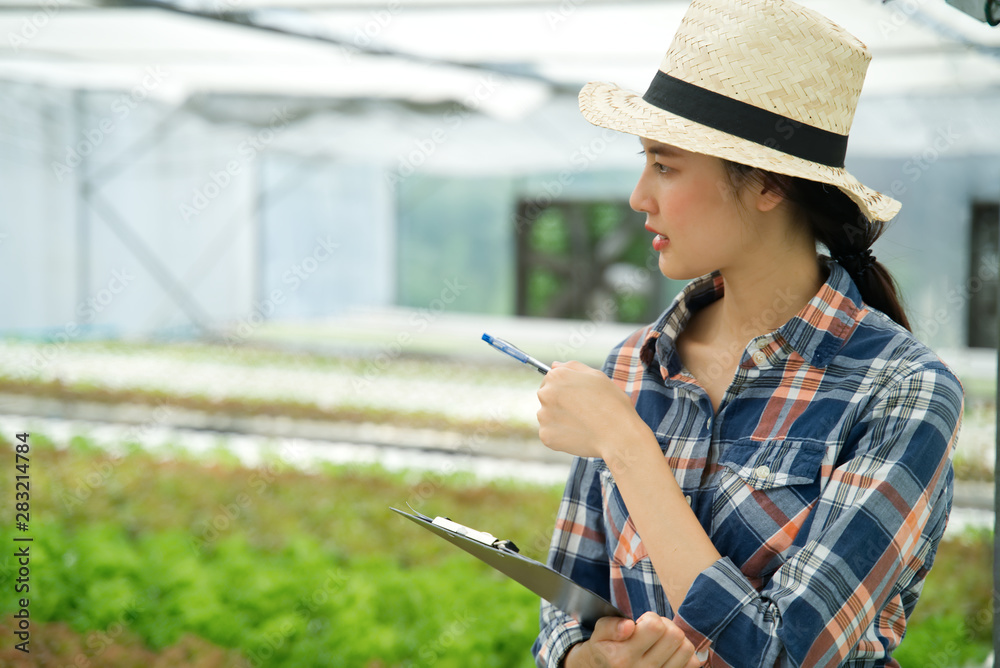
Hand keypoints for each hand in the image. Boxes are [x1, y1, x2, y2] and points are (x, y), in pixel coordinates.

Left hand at [536, 361, 645, 459]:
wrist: (618, 434)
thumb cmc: (612, 403)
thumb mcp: (597, 376)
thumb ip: (573, 367)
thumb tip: (554, 365)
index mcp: (556, 376)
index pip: (550, 379)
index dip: (565, 388)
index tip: (577, 397)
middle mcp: (545, 394)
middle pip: (547, 397)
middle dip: (560, 403)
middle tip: (582, 411)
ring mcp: (544, 416)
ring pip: (547, 416)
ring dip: (559, 419)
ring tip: (582, 424)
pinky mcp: (546, 436)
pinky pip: (550, 434)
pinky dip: (560, 436)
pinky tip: (578, 434)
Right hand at [564, 612, 701, 667]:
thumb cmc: (604, 650)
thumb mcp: (598, 635)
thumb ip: (610, 626)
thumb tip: (628, 626)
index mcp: (623, 656)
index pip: (655, 626)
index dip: (650, 618)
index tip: (640, 624)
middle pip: (674, 635)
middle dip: (665, 625)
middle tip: (652, 630)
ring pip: (686, 648)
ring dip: (675, 639)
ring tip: (661, 641)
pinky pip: (693, 663)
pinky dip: (684, 654)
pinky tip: (669, 653)